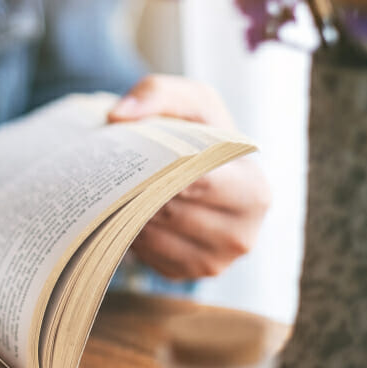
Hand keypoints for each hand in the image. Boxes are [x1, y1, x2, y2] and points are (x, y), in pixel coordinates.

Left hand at [107, 75, 270, 279]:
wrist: (194, 168)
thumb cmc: (197, 133)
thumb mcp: (187, 99)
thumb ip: (157, 93)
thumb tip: (118, 116)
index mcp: (254, 192)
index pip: (202, 184)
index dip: (163, 169)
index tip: (135, 155)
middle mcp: (241, 235)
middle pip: (174, 212)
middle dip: (140, 189)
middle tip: (112, 169)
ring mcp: (213, 262)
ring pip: (155, 235)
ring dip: (129, 211)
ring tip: (116, 185)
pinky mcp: (182, 275)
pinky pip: (145, 255)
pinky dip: (129, 231)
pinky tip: (125, 209)